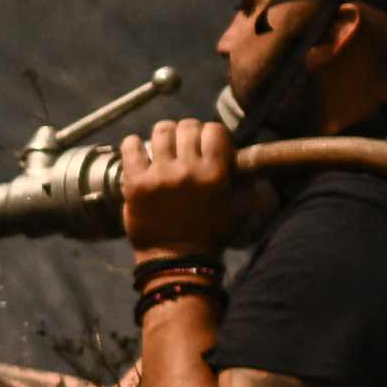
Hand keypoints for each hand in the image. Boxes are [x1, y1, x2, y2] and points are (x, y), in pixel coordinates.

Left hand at [117, 115, 249, 256]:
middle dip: (189, 132)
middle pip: (187, 127)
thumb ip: (250, 187)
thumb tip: (256, 169)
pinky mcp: (135, 183)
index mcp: (214, 174)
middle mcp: (187, 170)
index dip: (213, 133)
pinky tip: (139, 150)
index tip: (209, 143)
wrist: (177, 259)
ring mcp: (159, 175)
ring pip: (161, 131)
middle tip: (186, 146)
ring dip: (165, 135)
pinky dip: (134, 144)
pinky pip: (130, 147)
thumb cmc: (210, 235)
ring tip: (165, 146)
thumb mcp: (239, 211)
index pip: (214, 130)